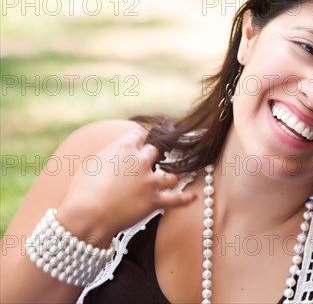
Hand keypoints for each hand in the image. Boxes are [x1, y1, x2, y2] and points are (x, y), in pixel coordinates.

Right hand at [55, 129, 196, 244]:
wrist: (86, 216)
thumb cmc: (81, 191)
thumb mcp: (90, 164)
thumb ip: (107, 156)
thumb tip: (113, 156)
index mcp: (123, 148)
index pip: (139, 134)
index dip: (141, 136)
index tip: (143, 138)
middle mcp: (140, 161)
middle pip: (154, 151)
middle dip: (152, 155)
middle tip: (152, 159)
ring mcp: (150, 181)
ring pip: (170, 174)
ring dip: (170, 176)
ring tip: (172, 177)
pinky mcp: (155, 200)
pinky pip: (176, 199)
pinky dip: (185, 199)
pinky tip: (193, 197)